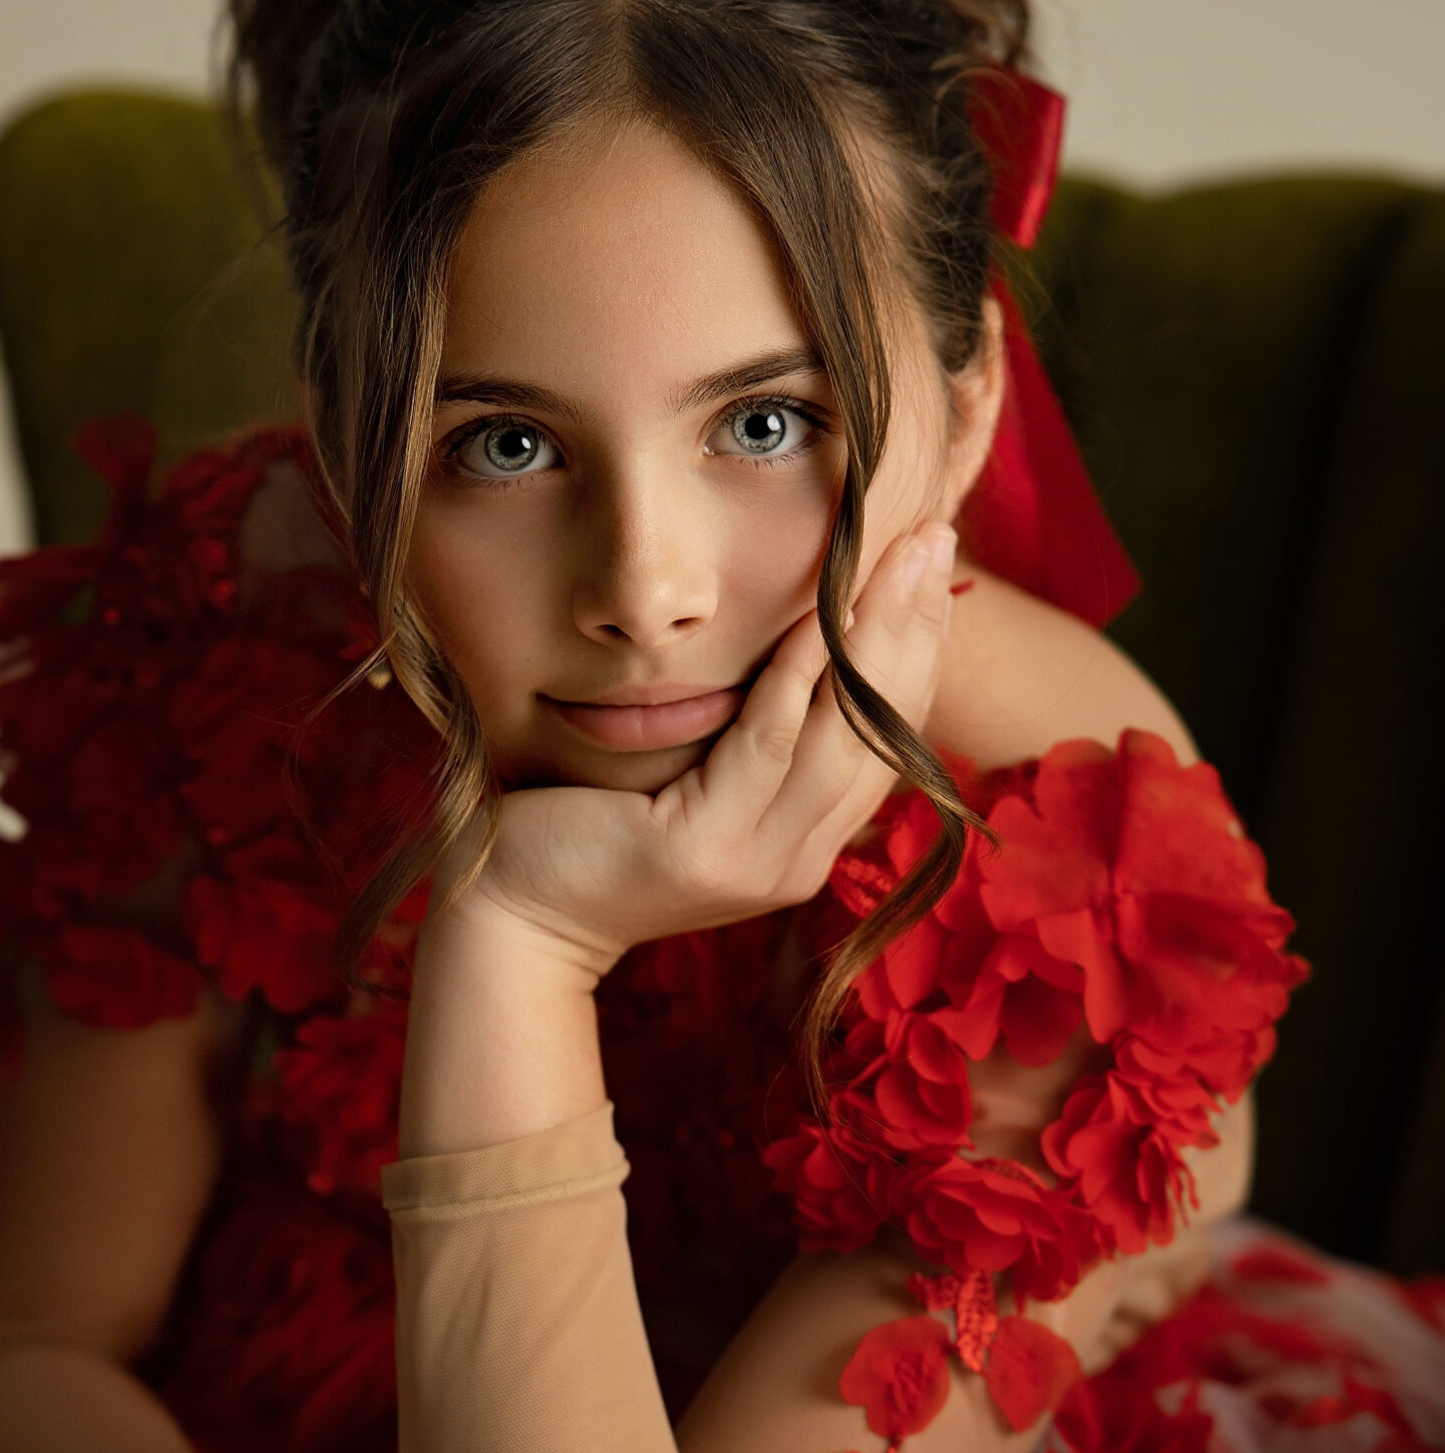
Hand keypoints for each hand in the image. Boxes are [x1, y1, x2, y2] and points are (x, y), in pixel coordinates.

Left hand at [459, 519, 957, 976]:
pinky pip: (768, 742)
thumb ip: (748, 736)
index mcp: (802, 841)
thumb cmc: (588, 829)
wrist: (516, 915)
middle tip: (936, 538)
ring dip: (878, 637)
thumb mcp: (690, 779)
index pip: (884, 737)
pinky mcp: (707, 849)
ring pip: (842, 732)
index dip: (918, 651)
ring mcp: (757, 860)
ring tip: (901, 557)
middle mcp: (796, 858)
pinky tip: (817, 613)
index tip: (934, 569)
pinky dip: (800, 675)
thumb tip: (792, 647)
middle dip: (915, 628)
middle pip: (882, 730)